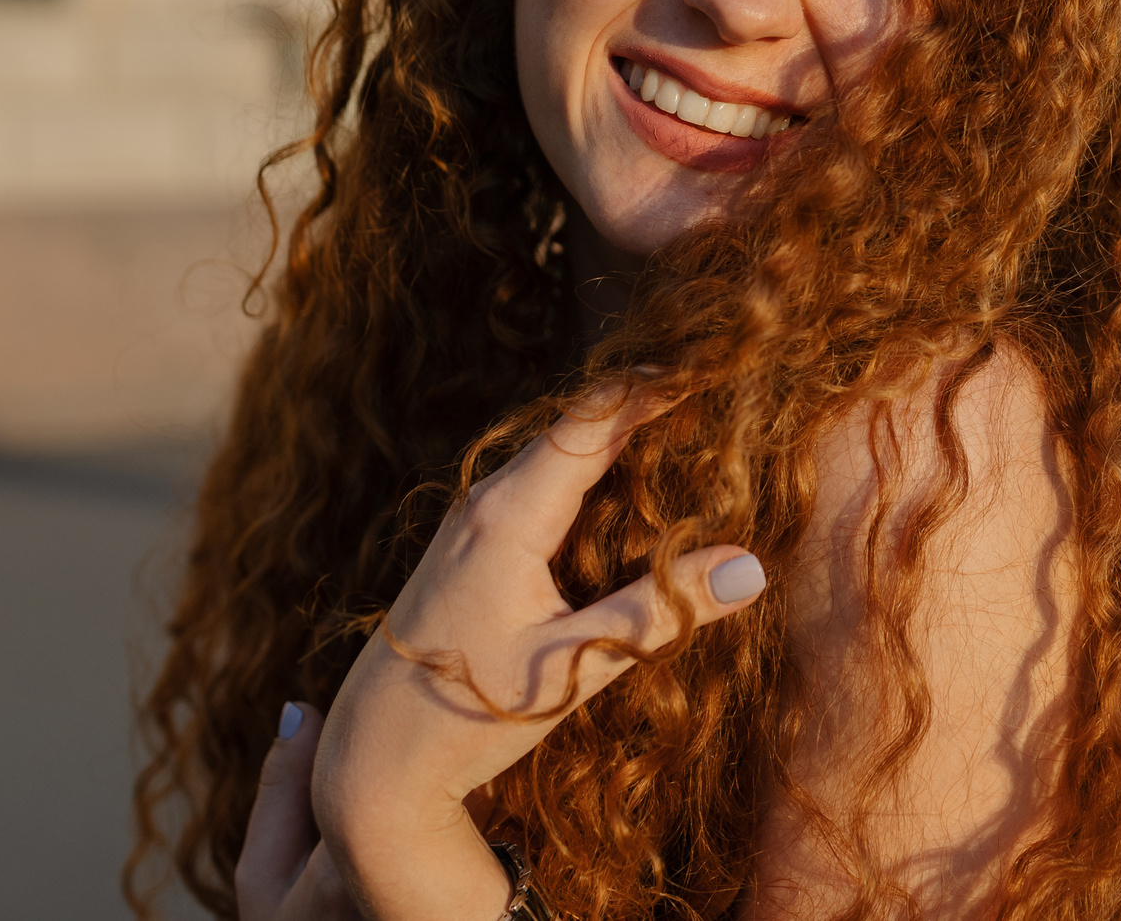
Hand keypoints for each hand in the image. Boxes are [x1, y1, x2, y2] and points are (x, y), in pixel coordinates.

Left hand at [243, 381, 766, 920]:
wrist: (369, 759)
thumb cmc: (465, 715)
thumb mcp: (573, 666)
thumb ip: (659, 610)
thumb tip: (751, 568)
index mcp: (509, 515)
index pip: (592, 421)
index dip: (652, 385)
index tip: (710, 360)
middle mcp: (485, 503)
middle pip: (577, 428)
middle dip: (644, 403)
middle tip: (714, 386)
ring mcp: (471, 523)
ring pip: (555, 457)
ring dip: (616, 440)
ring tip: (683, 425)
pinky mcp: (468, 548)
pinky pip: (537, 487)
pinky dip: (589, 475)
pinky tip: (623, 494)